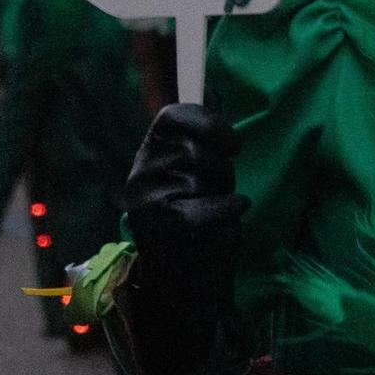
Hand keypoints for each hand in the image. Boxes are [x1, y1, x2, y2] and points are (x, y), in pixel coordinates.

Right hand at [124, 104, 246, 264]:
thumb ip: (201, 139)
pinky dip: (228, 212)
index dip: (207, 122)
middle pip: (195, 147)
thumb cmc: (199, 223)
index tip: (232, 144)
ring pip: (203, 175)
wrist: (183, 285)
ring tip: (211, 211)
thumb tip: (212, 89)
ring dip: (222, 191)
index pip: (171, 115)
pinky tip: (225, 222)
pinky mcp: (162, 224)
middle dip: (220, 169)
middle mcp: (141, 173)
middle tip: (215, 192)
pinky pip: (213, 205)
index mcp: (149, 155)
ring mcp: (147, 199)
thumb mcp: (198, 174)